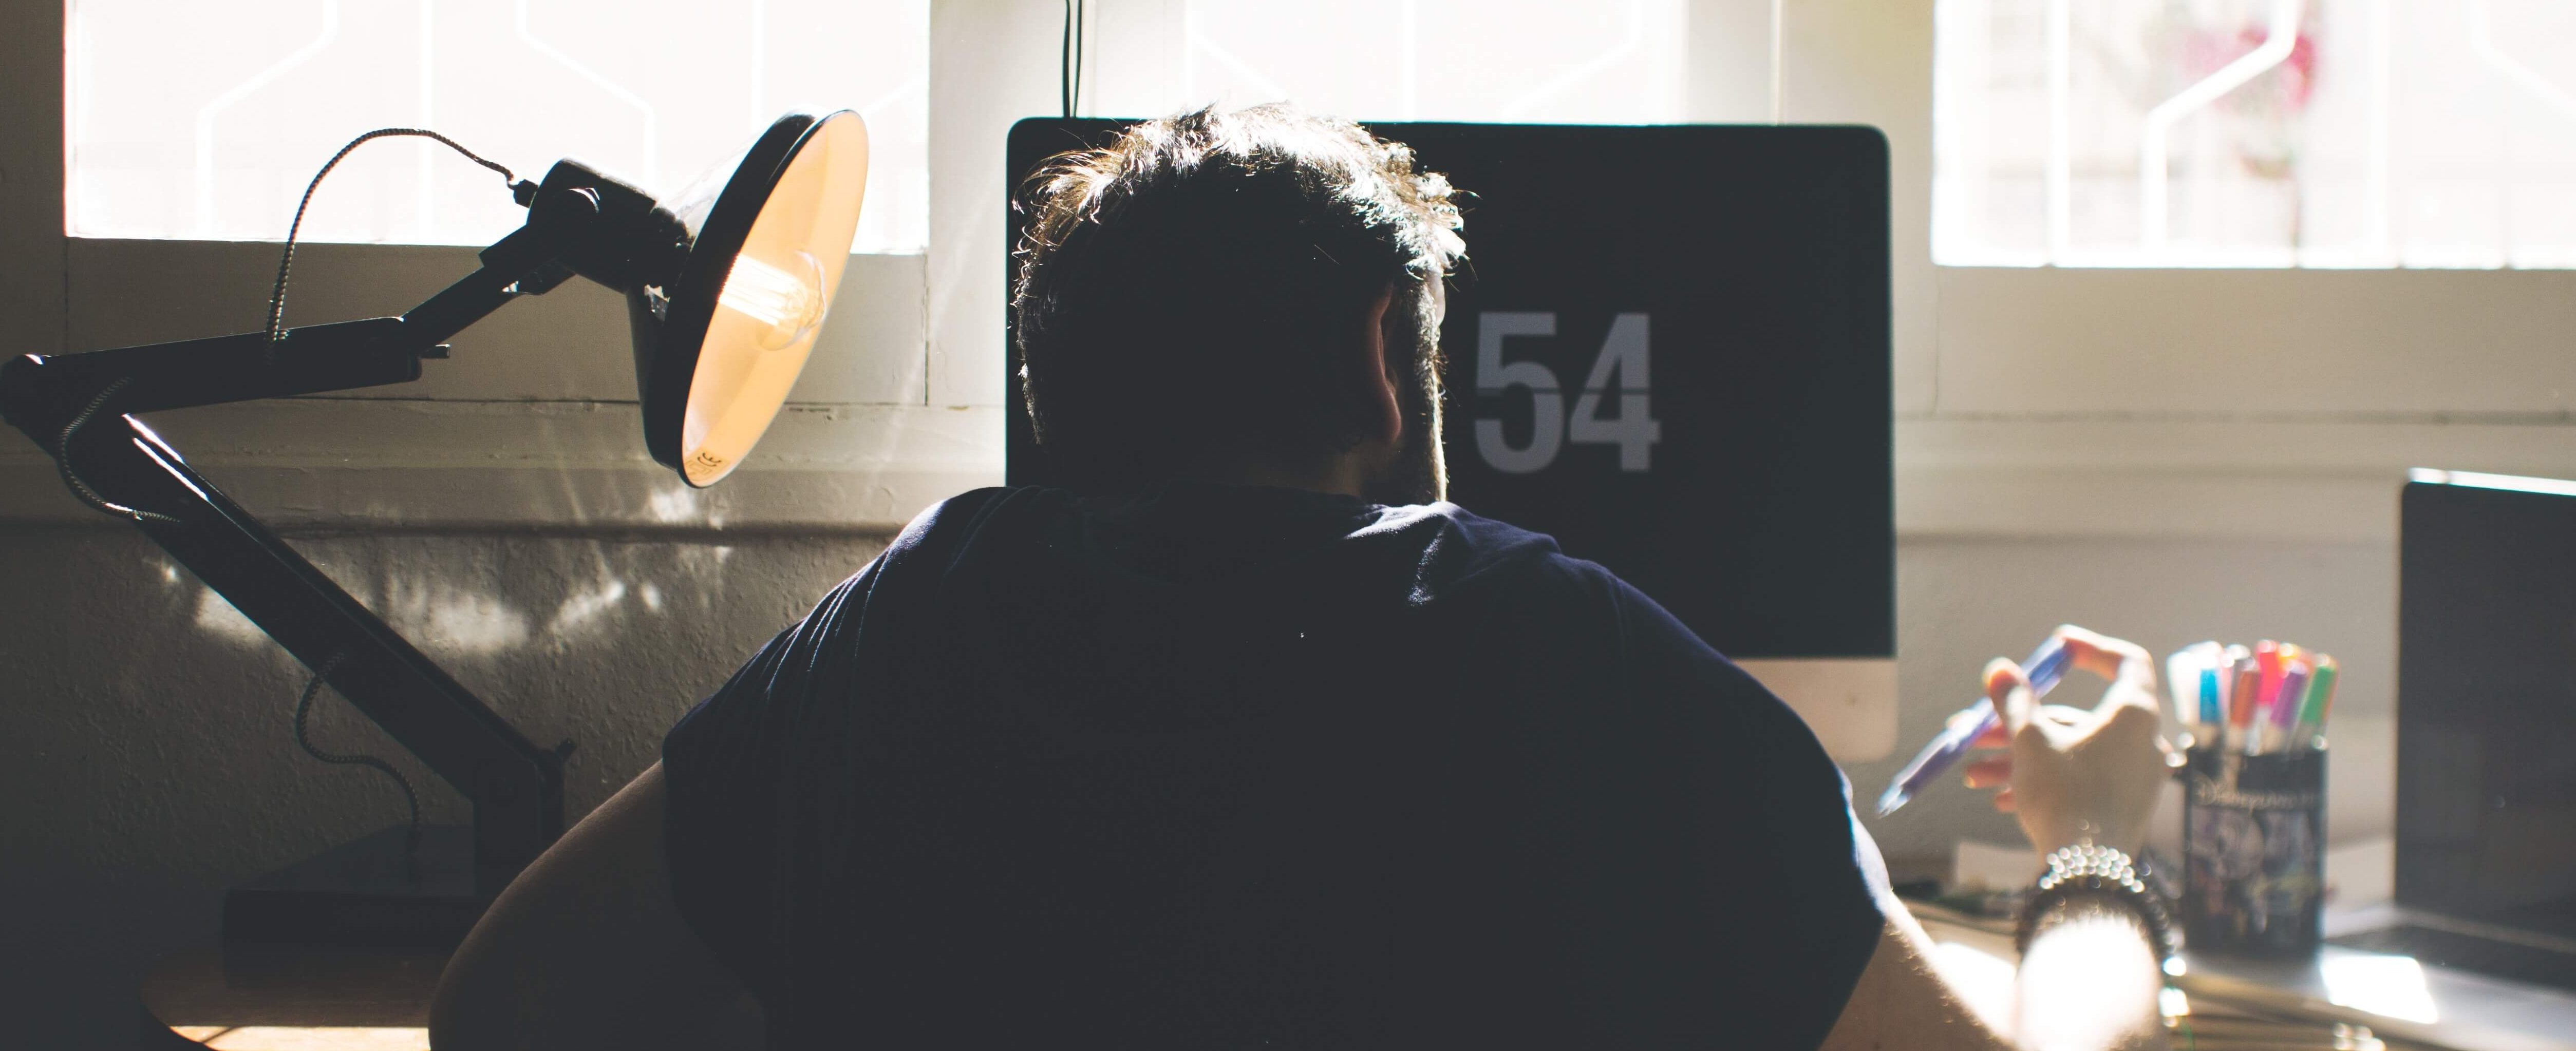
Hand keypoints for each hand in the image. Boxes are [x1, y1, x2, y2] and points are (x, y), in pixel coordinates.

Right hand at [1960, 625, 2170, 859]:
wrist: (2088, 873)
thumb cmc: (2064, 796)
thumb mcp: (2031, 741)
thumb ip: (2015, 701)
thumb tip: (2000, 668)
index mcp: (2134, 714)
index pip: (2127, 662)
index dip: (2091, 649)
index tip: (2058, 646)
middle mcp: (2144, 742)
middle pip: (2080, 717)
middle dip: (2023, 723)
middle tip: (1981, 728)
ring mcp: (2136, 777)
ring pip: (2072, 753)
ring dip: (2021, 759)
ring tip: (1974, 776)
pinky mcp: (2124, 806)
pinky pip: (2082, 781)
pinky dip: (2043, 782)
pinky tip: (2001, 799)